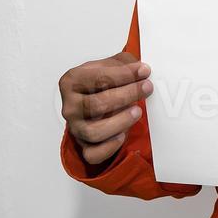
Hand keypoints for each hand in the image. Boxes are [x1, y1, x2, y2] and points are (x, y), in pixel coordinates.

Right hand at [59, 51, 154, 166]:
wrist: (94, 103)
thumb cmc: (102, 83)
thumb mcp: (110, 65)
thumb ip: (124, 63)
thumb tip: (141, 69)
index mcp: (72, 82)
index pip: (97, 78)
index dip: (124, 74)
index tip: (144, 71)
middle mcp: (70, 106)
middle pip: (96, 104)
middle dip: (127, 95)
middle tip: (147, 87)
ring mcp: (75, 128)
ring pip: (94, 132)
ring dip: (120, 122)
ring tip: (138, 111)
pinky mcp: (84, 146)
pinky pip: (93, 154)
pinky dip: (109, 147)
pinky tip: (123, 136)